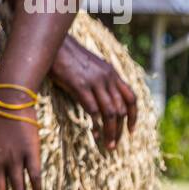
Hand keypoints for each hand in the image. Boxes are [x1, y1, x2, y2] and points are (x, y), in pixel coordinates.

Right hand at [48, 35, 137, 152]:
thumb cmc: (67, 57)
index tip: (131, 131)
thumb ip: (98, 80)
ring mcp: (95, 82)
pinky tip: (94, 135)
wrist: (53, 44)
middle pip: (122, 109)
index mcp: (112, 73)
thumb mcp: (89, 67)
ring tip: (108, 145)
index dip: (134, 116)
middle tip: (115, 144)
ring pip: (111, 113)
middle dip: (121, 129)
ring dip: (111, 131)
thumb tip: (99, 96)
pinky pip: (93, 110)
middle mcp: (108, 78)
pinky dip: (96, 125)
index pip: (131, 97)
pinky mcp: (80, 86)